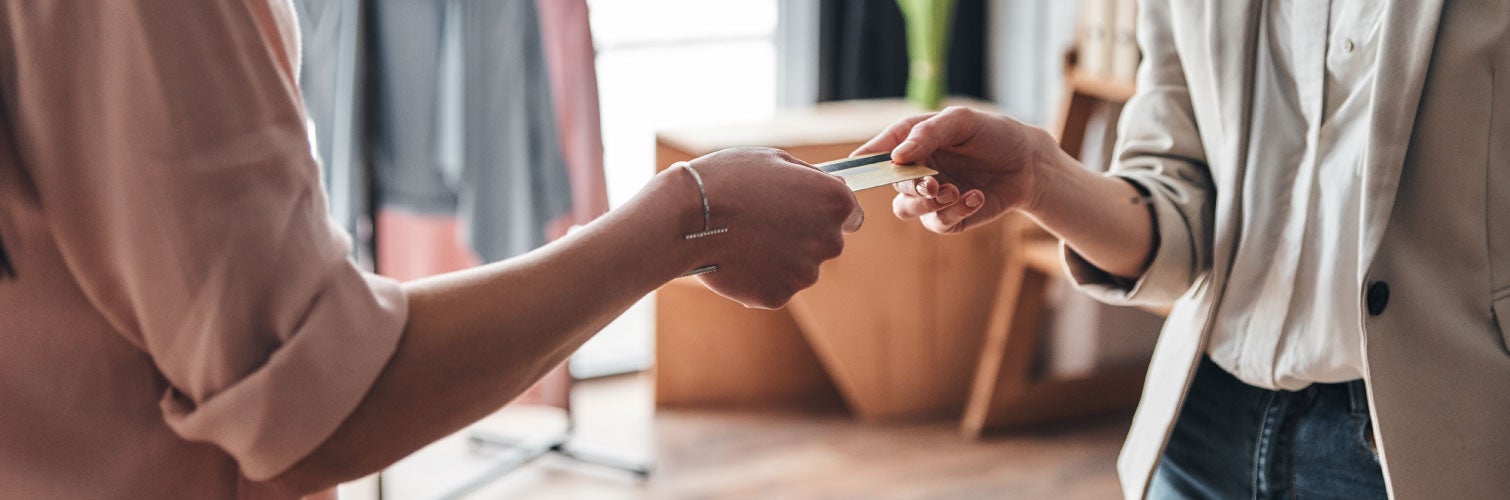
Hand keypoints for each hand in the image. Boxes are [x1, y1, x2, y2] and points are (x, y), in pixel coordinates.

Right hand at [680, 147, 862, 308]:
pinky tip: (737, 258)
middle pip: (826, 243)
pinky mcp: (778, 296)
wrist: (686, 217)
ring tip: (745, 239)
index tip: (805, 210)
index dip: (826, 212)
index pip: (852, 215)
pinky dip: (759, 276)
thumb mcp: (776, 161)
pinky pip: (774, 286)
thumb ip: (811, 180)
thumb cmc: (729, 180)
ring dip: (781, 257)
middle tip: (765, 222)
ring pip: (799, 267)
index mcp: (835, 203)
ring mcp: (804, 273)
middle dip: (803, 235)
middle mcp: (829, 241)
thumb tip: (831, 187)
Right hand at [852, 106, 1062, 233]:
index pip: (880, 151)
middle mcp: (916, 170)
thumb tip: (895, 156)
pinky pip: (938, 223)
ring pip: (905, 209)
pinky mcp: (950, 217)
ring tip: (953, 191)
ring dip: (926, 203)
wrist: (1029, 163)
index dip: (866, 159)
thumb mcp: (962, 121)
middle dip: (910, 185)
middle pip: (891, 184)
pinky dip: (956, 211)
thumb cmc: (994, 134)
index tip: (857, 164)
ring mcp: (931, 196)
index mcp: (913, 143)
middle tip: (931, 183)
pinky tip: (976, 197)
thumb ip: (927, 133)